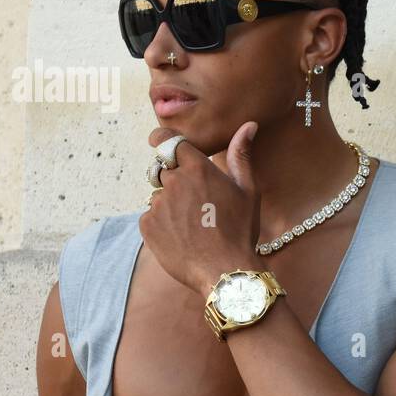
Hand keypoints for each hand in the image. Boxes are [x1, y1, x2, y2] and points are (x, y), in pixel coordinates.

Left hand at [140, 122, 263, 295]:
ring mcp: (157, 203)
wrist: (224, 270)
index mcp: (197, 168)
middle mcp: (173, 181)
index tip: (160, 143)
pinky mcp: (147, 224)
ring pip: (159, 195)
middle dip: (175, 181)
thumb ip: (241, 155)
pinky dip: (162, 224)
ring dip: (170, 204)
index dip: (163, 141)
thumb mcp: (248, 190)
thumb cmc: (240, 230)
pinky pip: (151, 216)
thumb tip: (249, 125)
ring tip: (193, 226)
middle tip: (196, 204)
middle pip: (164, 170)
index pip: (167, 141)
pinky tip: (182, 237)